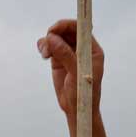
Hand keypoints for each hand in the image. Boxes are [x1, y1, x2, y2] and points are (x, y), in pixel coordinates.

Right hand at [37, 20, 107, 136]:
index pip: (81, 29)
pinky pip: (49, 47)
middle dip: (54, 33)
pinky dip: (44, 46)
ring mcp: (69, 54)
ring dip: (47, 41)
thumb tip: (51, 38)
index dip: (67, 25)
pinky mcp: (58, 60)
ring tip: (44, 53)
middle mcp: (81, 49)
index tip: (54, 29)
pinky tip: (43, 54)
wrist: (77, 111)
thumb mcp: (77, 74)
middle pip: (66, 31)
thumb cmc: (84, 94)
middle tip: (47, 43)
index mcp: (92, 50)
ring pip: (56, 38)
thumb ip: (66, 55)